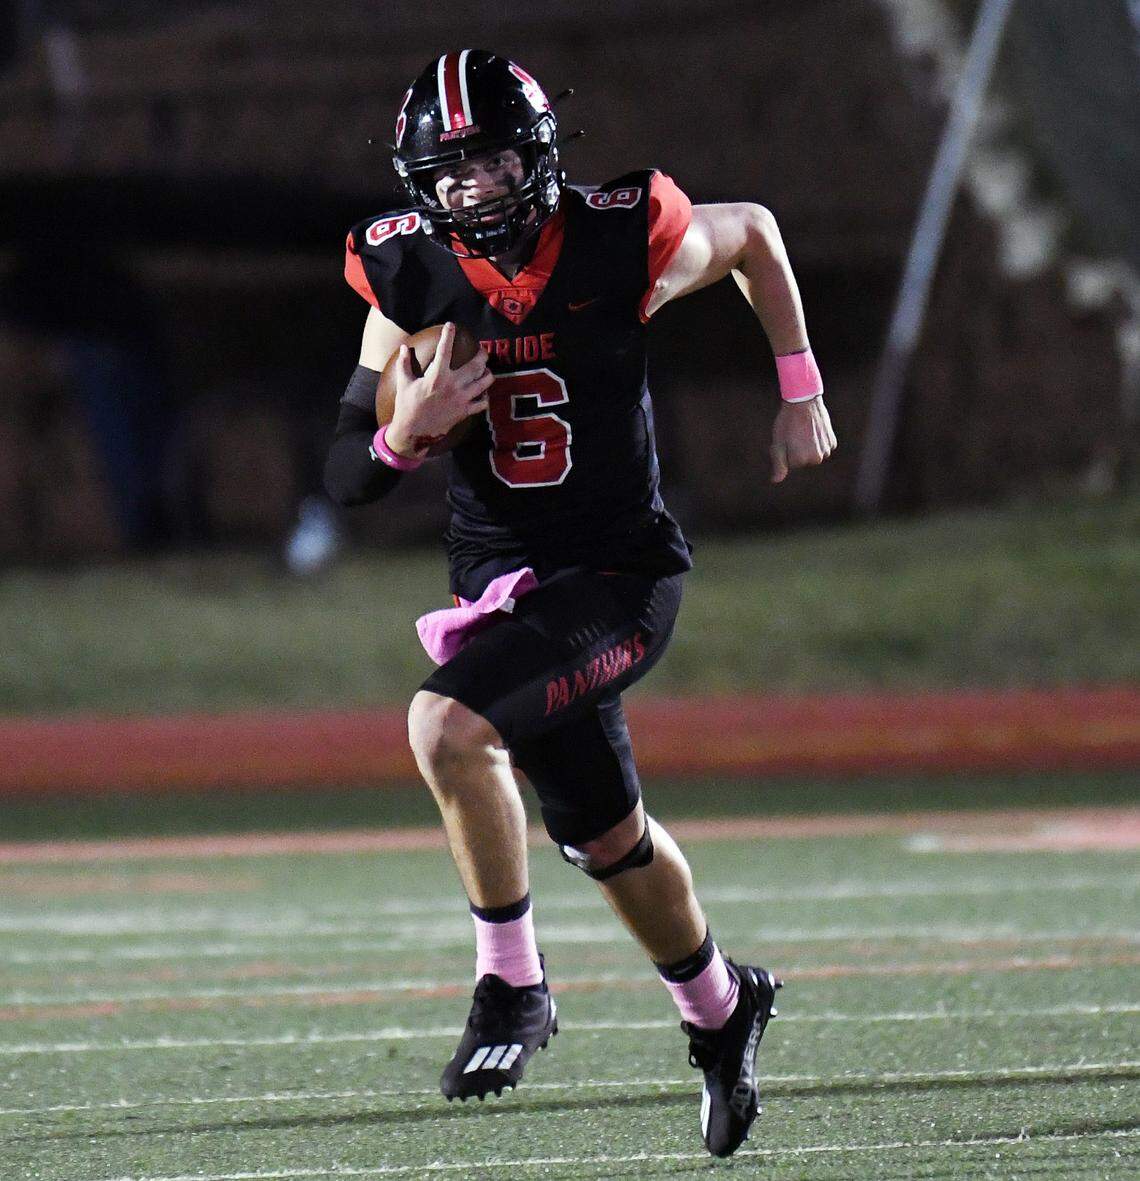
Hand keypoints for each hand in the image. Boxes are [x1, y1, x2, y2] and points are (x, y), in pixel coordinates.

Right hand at [386, 323, 493, 455]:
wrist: (414, 432)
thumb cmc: (407, 406)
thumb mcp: (403, 383)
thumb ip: (404, 364)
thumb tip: (403, 347)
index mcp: (437, 376)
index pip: (445, 350)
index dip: (448, 335)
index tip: (452, 326)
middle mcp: (453, 386)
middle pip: (475, 365)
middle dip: (482, 355)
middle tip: (482, 351)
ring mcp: (462, 399)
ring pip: (484, 383)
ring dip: (487, 374)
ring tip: (486, 370)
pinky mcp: (465, 412)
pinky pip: (482, 403)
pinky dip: (484, 397)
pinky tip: (482, 394)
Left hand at [770, 396, 836, 483]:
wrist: (804, 401)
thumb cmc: (787, 422)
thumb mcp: (778, 443)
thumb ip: (778, 464)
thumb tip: (775, 480)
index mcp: (801, 460)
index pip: (792, 464)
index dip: (786, 451)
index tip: (786, 439)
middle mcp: (817, 458)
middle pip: (804, 461)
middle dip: (798, 450)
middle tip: (795, 434)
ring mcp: (827, 450)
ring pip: (814, 454)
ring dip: (809, 445)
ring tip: (804, 431)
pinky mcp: (833, 442)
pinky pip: (823, 447)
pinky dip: (818, 441)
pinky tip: (813, 429)